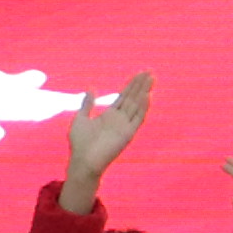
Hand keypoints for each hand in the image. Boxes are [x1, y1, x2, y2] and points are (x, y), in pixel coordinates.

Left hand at [59, 69, 158, 208]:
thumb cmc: (80, 143)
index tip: (139, 74)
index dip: (131, 85)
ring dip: (144, 92)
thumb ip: (87, 104)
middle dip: (141, 85)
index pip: (124, 97)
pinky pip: (137, 119)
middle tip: (150, 71)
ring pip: (137, 105)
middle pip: (132, 98)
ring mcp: (125, 126)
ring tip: (151, 79)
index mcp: (110, 115)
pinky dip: (143, 107)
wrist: (83, 161)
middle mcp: (119, 119)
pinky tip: (147, 96)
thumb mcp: (81, 118)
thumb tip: (91, 88)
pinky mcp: (127, 134)